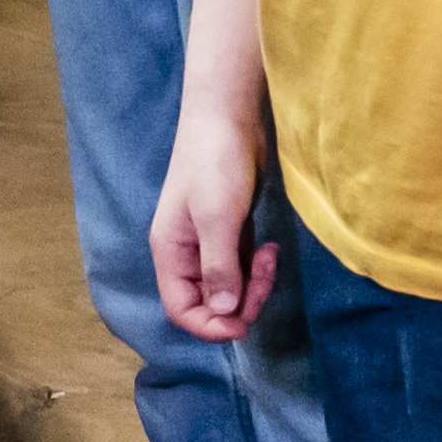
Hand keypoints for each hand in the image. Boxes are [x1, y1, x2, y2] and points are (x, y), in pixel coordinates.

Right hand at [153, 102, 280, 342]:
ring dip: (253, 284)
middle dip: (239, 302)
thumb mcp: (216, 217)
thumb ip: (219, 266)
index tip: (242, 324)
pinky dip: (257, 267)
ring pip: (229, 286)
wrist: (228, 116)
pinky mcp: (229, 230)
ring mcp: (208, 241)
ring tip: (270, 257)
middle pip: (209, 302)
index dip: (209, 325)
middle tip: (265, 280)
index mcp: (171, 251)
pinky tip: (270, 249)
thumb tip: (226, 312)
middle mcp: (186, 252)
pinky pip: (242, 266)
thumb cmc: (215, 162)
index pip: (181, 308)